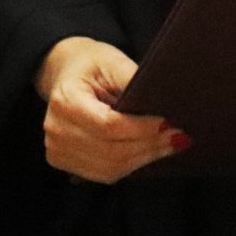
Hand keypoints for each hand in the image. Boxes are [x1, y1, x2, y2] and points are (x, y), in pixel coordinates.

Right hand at [35, 37, 185, 183]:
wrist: (66, 73)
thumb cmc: (91, 66)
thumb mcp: (113, 61)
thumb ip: (133, 82)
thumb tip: (165, 103)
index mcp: (65, 100)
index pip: (108, 125)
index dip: (142, 129)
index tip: (169, 123)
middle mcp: (55, 128)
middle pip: (112, 151)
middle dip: (150, 146)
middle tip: (179, 137)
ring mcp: (56, 148)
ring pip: (110, 168)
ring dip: (144, 159)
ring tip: (168, 145)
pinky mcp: (62, 161)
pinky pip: (103, 174)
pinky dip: (130, 166)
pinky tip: (147, 153)